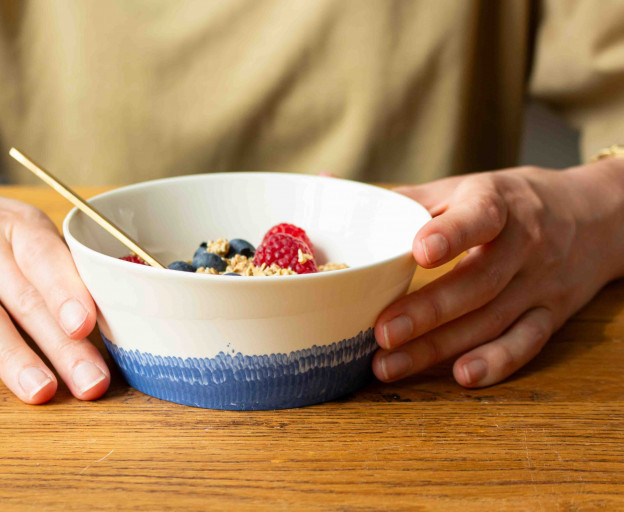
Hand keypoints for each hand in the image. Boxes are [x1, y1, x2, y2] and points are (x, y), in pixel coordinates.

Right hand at [0, 148, 108, 402]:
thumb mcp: (22, 228)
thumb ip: (57, 268)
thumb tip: (102, 320)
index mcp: (20, 228)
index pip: (48, 261)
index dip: (68, 294)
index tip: (86, 325)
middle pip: (26, 300)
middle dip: (62, 346)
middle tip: (90, 384)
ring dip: (12, 358)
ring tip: (40, 392)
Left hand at [372, 161, 623, 387]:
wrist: (591, 216)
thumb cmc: (503, 203)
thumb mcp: (462, 188)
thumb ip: (403, 197)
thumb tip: (324, 183)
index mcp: (497, 203)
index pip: (480, 216)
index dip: (452, 233)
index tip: (420, 250)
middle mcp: (525, 243)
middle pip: (478, 282)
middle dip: (428, 311)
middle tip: (381, 332)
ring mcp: (540, 282)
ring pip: (492, 319)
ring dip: (441, 347)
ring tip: (389, 364)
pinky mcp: (552, 313)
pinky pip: (527, 341)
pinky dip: (497, 362)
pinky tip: (461, 375)